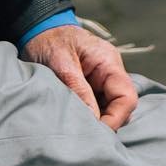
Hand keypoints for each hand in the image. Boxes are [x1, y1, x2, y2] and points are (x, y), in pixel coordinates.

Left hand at [21, 23, 137, 129]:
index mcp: (108, 62)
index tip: (94, 134)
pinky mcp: (92, 86)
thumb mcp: (61, 64)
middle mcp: (110, 72)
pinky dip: (90, 116)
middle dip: (107, 123)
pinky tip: (75, 122)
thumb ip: (79, 90)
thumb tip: (94, 120)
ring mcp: (102, 79)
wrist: (39, 29)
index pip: (126, 97)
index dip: (115, 119)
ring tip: (77, 130)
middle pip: (122, 106)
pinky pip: (99, 106)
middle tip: (83, 136)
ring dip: (97, 121)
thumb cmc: (49, 42)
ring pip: (111, 108)